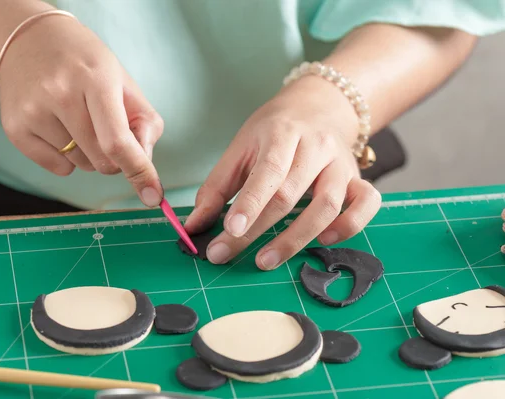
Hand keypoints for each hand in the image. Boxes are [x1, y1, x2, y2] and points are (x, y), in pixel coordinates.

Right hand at [0, 14, 163, 206]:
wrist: (28, 40)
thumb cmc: (86, 65)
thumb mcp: (124, 82)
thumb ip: (145, 123)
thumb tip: (145, 165)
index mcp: (95, 80)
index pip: (118, 141)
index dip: (139, 172)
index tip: (154, 197)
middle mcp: (60, 94)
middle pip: (101, 160)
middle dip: (114, 158)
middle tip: (106, 129)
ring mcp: (33, 112)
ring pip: (80, 166)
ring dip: (89, 154)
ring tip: (76, 118)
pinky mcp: (15, 129)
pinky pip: (58, 168)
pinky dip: (66, 157)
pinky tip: (58, 125)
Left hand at [184, 76, 380, 269]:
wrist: (319, 106)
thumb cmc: (274, 130)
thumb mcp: (241, 148)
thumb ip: (217, 186)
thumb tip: (194, 225)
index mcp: (282, 134)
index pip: (267, 172)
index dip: (249, 204)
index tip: (228, 231)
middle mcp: (316, 147)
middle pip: (289, 194)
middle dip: (256, 230)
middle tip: (226, 254)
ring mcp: (341, 164)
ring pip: (327, 205)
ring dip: (296, 239)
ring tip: (265, 260)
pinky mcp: (358, 178)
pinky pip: (366, 204)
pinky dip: (349, 226)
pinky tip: (324, 240)